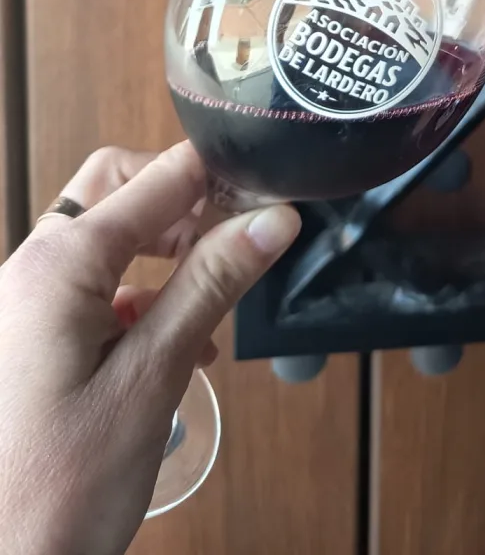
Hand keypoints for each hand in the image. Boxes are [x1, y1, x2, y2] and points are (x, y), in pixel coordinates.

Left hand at [0, 142, 300, 554]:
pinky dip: (140, 294)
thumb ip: (210, 286)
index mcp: (59, 264)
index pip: (158, 178)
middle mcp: (30, 269)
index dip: (223, 179)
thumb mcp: (151, 380)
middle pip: (121, 190)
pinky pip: (89, 286)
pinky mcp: (25, 341)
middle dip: (187, 204)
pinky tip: (179, 344)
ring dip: (167, 253)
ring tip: (216, 302)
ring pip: (107, 238)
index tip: (276, 201)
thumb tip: (273, 218)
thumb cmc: (59, 490)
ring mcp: (22, 305)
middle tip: (242, 242)